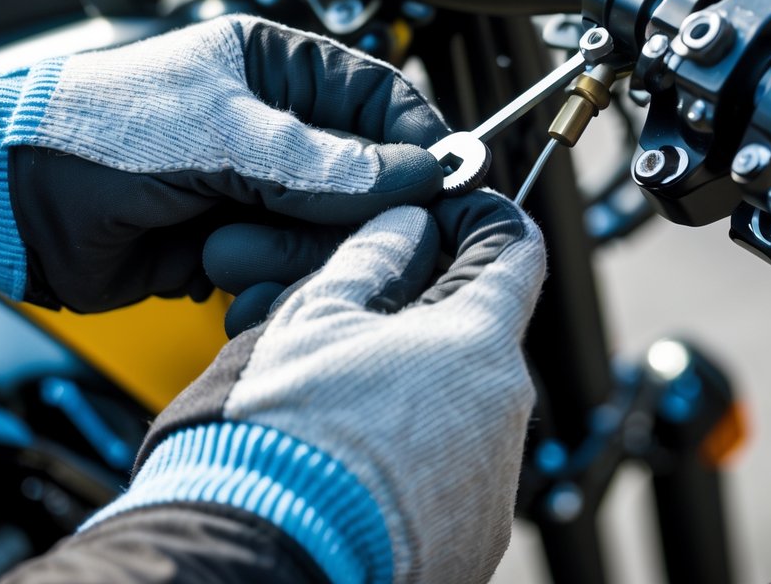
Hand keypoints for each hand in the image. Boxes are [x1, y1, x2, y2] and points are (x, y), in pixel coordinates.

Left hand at [0, 15, 448, 323]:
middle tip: (297, 225)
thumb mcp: (223, 135)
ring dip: (282, 250)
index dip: (419, 145)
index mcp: (278, 69)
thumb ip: (326, 162)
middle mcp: (278, 128)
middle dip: (334, 215)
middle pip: (366, 180)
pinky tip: (214, 273)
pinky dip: (260, 282)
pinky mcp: (239, 242)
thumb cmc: (98, 133)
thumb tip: (420, 173)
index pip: (383, 102)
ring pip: (330, 234)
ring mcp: (259, 188)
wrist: (9, 204)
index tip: (444, 189)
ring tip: (220, 243)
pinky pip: (289, 270)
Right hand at [85, 191, 545, 583]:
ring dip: (414, 386)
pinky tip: (352, 458)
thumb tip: (405, 226)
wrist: (256, 557)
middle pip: (480, 333)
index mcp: (478, 341)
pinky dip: (413, 454)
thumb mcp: (313, 316)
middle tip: (353, 316)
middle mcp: (505, 413)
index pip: (514, 248)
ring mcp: (494, 481)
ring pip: (462, 403)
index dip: (478, 220)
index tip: (441, 219)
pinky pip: (454, 471)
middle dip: (424, 312)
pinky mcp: (474, 535)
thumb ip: (373, 256)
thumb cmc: (279, 438)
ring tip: (337, 399)